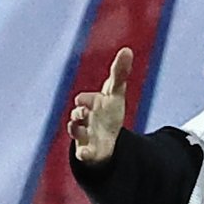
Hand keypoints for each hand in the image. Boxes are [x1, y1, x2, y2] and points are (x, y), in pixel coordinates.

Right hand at [68, 47, 132, 166]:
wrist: (103, 138)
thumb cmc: (108, 112)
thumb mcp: (115, 93)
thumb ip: (120, 72)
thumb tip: (127, 49)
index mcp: (91, 104)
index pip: (87, 99)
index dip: (86, 99)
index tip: (83, 100)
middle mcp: (84, 118)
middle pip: (78, 115)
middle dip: (79, 112)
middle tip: (83, 112)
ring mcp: (84, 134)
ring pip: (76, 131)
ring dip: (77, 129)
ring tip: (81, 127)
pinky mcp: (87, 151)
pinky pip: (83, 154)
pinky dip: (83, 154)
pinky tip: (85, 154)